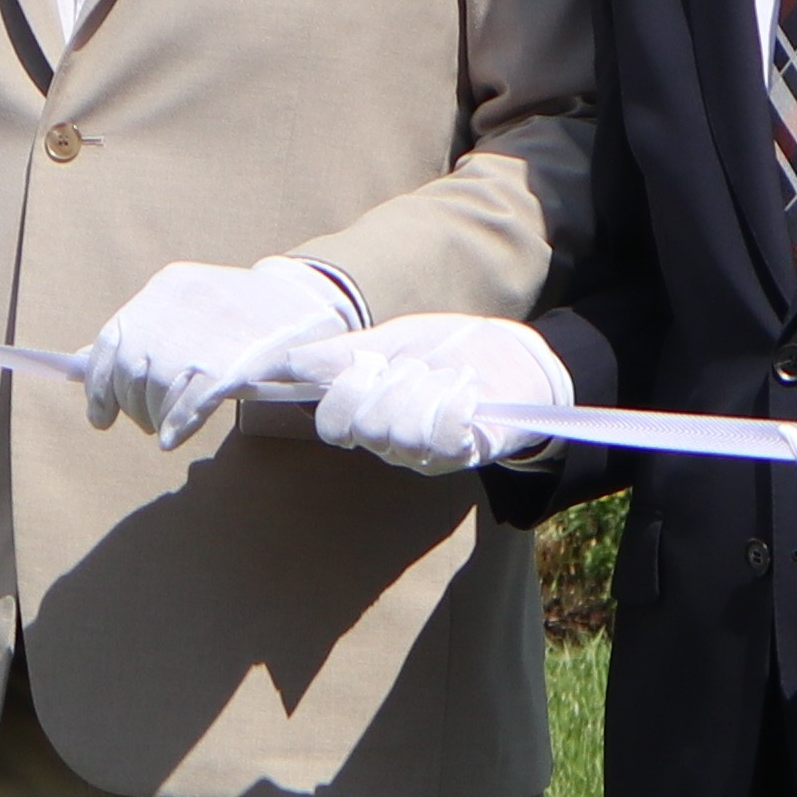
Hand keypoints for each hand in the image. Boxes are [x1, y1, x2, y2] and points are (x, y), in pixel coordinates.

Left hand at [79, 258, 356, 441]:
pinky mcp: (232, 365)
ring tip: (164, 428)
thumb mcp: (190, 304)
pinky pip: (190, 404)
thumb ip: (142, 330)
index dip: (99, 386)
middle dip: (133, 406)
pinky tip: (173, 438)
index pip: (112, 341)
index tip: (100, 416)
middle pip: (131, 372)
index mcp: (167, 288)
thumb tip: (80, 366)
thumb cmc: (244, 312)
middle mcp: (178, 308)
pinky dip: (177, 424)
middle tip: (146, 423)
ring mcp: (205, 337)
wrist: (312, 298)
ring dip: (154, 418)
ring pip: (156, 390)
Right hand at [307, 314, 575, 475]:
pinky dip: (454, 404)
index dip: (346, 392)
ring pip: (405, 433)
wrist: (514, 354)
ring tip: (450, 375)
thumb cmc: (448, 348)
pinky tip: (467, 389)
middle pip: (368, 428)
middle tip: (420, 365)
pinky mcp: (464, 456)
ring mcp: (427, 456)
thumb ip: (338, 355)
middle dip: (395, 383)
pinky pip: (444, 439)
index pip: (333, 426)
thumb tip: (282, 363)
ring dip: (429, 390)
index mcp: (368, 416)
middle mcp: (392, 445)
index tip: (370, 359)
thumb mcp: (389, 340)